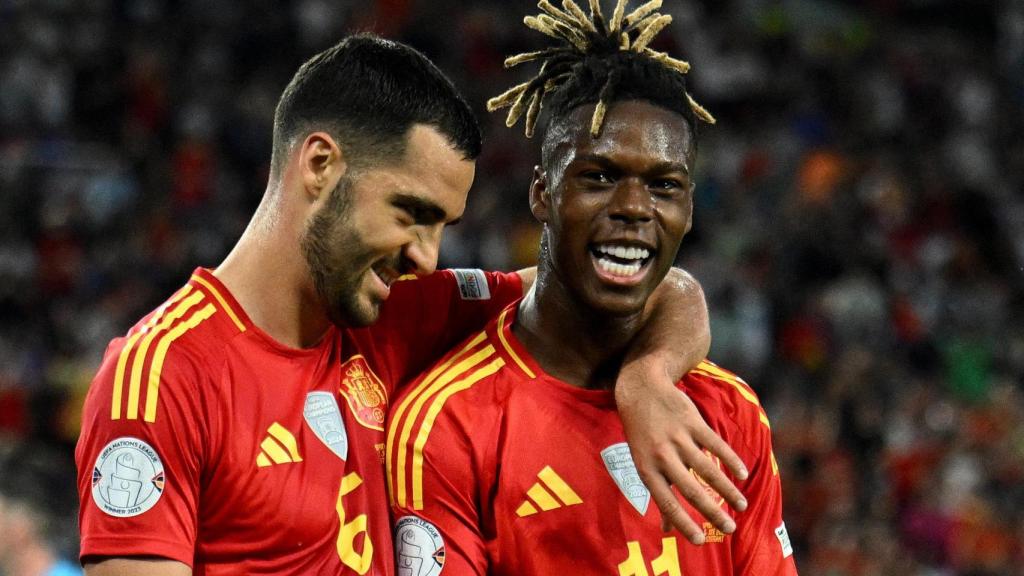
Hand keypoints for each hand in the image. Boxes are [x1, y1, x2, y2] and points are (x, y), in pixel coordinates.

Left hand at [616, 362, 748, 544]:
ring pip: (707, 468)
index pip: (666, 502)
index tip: (699, 541)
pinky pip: (715, 444)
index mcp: (647, 469)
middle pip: (690, 489)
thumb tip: (666, 529)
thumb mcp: (642, 462)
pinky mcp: (692, 422)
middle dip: (712, 512)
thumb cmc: (642, 433)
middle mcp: (662, 456)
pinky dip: (730, 460)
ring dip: (727, 490)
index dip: (682, 523)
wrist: (642, 390)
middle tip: (730, 529)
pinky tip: (741, 474)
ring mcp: (677, 438)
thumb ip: (658, 494)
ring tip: (742, 505)